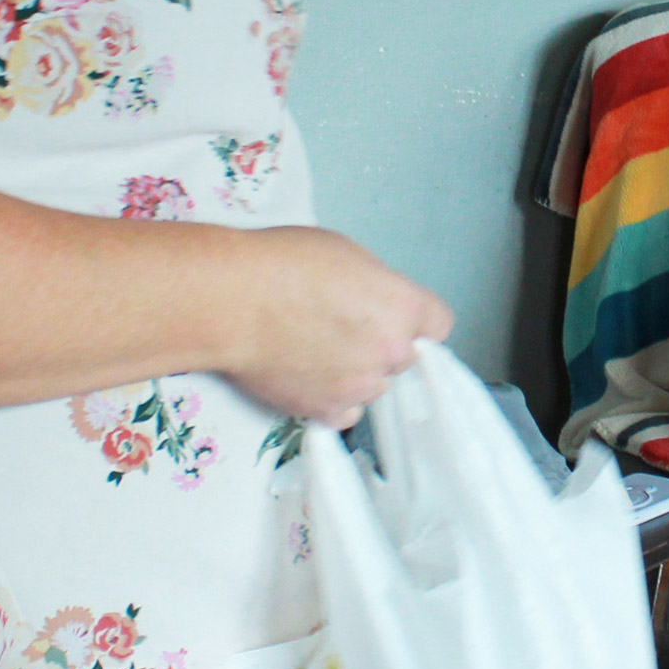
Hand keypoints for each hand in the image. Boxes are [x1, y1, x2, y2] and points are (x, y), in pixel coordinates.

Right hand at [215, 226, 451, 427]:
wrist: (230, 300)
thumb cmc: (282, 263)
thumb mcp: (347, 255)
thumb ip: (377, 289)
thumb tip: (377, 306)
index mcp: (404, 307)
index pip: (438, 325)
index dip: (416, 321)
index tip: (395, 318)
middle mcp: (391, 352)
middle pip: (403, 357)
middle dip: (380, 346)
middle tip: (340, 329)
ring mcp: (360, 386)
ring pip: (373, 386)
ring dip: (355, 374)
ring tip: (313, 351)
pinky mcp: (325, 410)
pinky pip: (344, 413)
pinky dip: (330, 400)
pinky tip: (306, 377)